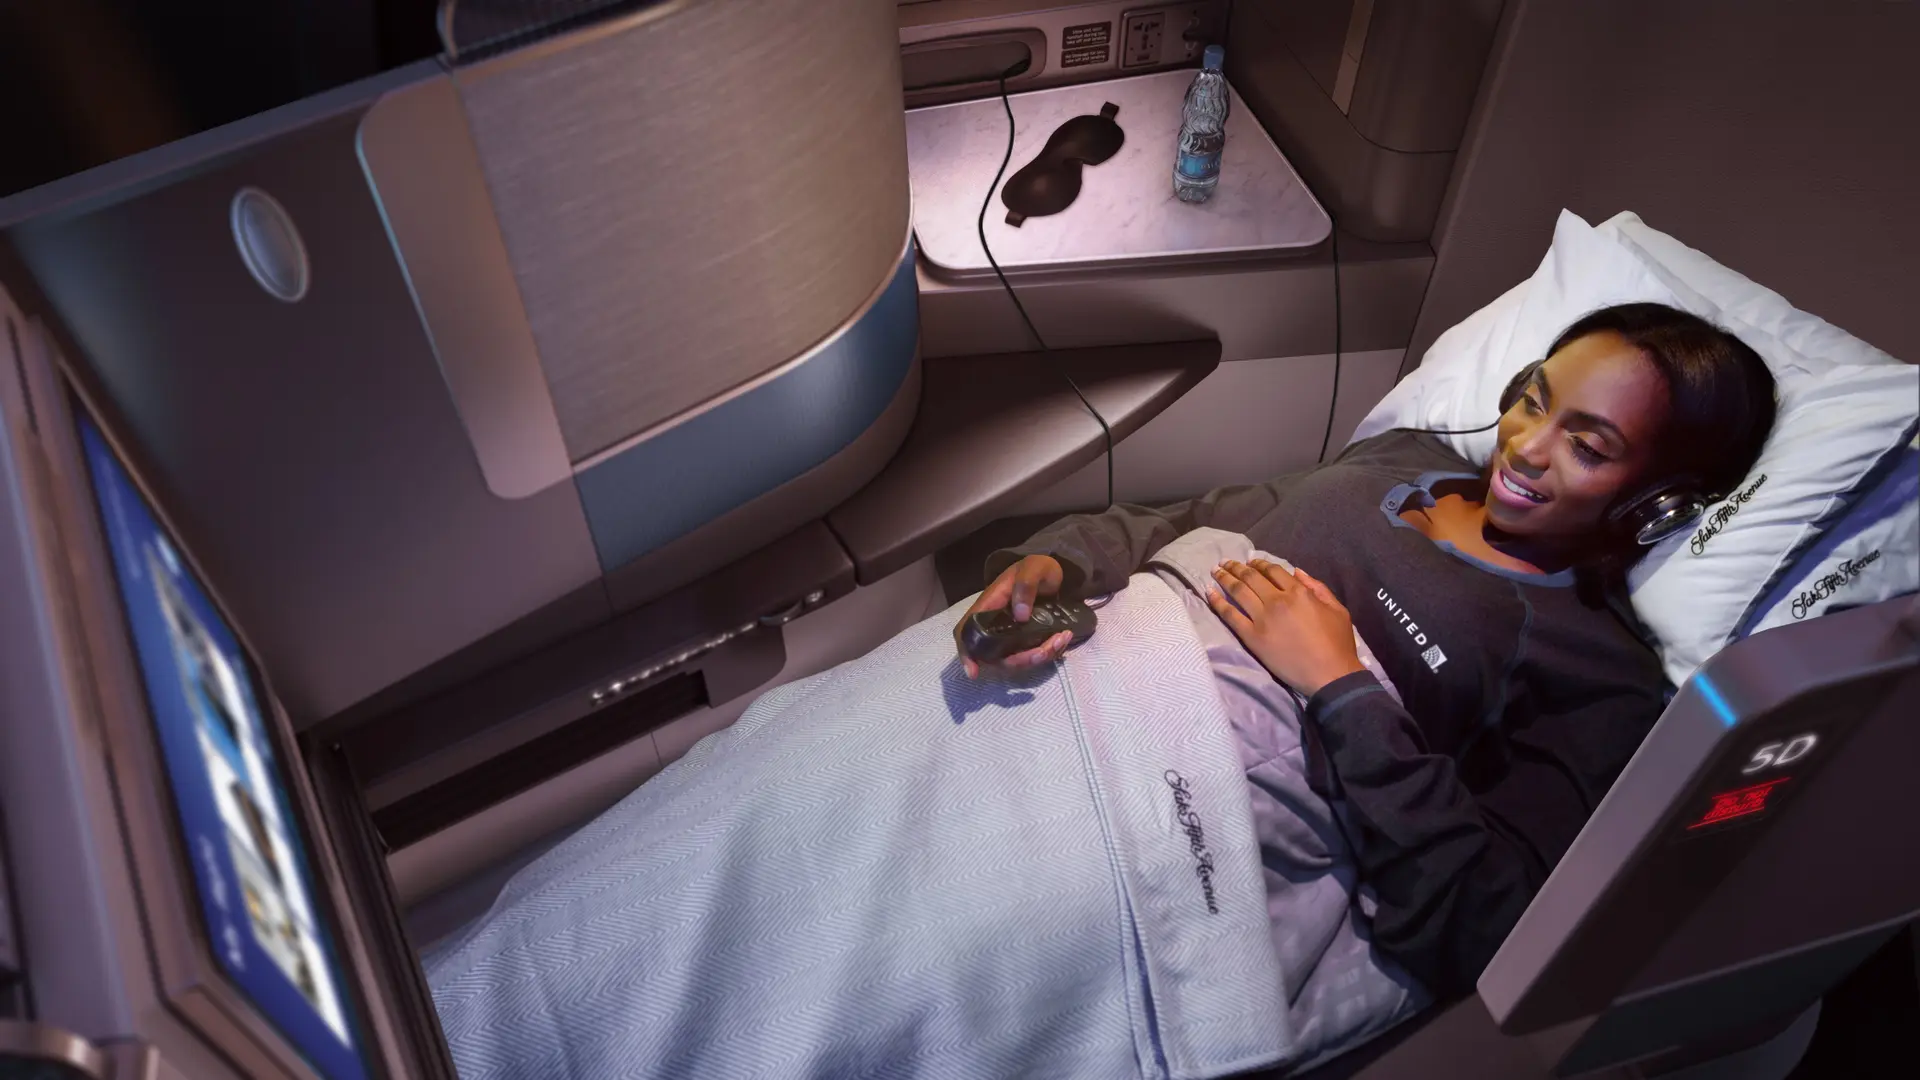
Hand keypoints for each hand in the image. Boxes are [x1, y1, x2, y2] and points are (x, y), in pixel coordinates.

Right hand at [954, 554, 1074, 678]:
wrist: (1053, 572)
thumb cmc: (1037, 567)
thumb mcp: (1033, 568)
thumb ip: (1026, 585)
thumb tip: (1020, 615)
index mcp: (989, 606)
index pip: (967, 632)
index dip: (967, 653)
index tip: (974, 672)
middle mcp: (996, 624)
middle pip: (996, 655)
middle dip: (1023, 660)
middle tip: (1048, 649)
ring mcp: (1011, 634)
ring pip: (1017, 659)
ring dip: (1040, 656)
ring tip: (1062, 639)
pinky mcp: (1027, 639)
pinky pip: (1033, 655)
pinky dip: (1049, 652)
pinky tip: (1064, 639)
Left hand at [1205, 559, 1364, 696]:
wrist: (1330, 675)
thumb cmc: (1338, 644)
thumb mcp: (1337, 609)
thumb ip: (1318, 588)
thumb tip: (1297, 571)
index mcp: (1299, 592)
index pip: (1273, 570)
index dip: (1259, 563)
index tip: (1250, 561)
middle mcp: (1277, 600)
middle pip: (1251, 577)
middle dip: (1236, 567)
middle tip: (1225, 562)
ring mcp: (1262, 618)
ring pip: (1238, 591)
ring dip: (1225, 578)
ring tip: (1215, 571)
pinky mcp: (1252, 637)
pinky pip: (1230, 616)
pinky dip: (1218, 602)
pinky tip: (1209, 593)